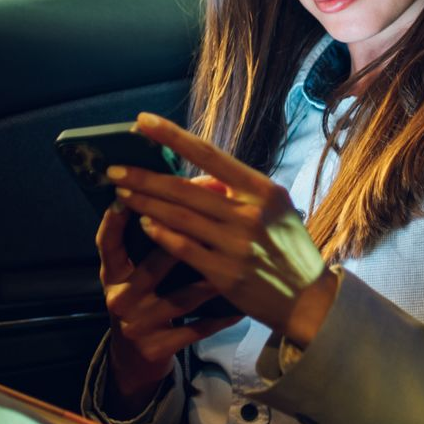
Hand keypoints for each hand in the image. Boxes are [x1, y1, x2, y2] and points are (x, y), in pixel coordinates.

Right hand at [96, 194, 242, 413]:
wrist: (136, 355)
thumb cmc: (143, 297)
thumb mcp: (134, 270)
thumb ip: (149, 237)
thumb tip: (178, 189)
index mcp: (111, 275)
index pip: (108, 244)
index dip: (115, 221)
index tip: (128, 197)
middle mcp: (120, 299)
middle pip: (152, 268)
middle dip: (181, 245)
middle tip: (211, 225)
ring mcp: (138, 325)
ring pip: (181, 299)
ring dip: (210, 282)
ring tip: (238, 265)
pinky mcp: (158, 348)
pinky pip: (196, 330)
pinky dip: (220, 319)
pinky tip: (241, 308)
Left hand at [106, 113, 337, 344]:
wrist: (310, 301)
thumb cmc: (289, 250)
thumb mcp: (276, 210)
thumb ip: (240, 192)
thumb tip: (201, 177)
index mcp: (262, 189)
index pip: (208, 154)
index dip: (171, 136)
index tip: (141, 121)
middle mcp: (250, 213)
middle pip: (184, 188)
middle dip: (144, 177)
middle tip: (113, 169)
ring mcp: (237, 244)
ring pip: (179, 217)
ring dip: (145, 203)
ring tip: (121, 193)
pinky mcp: (225, 274)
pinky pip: (184, 249)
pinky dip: (161, 234)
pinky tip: (144, 223)